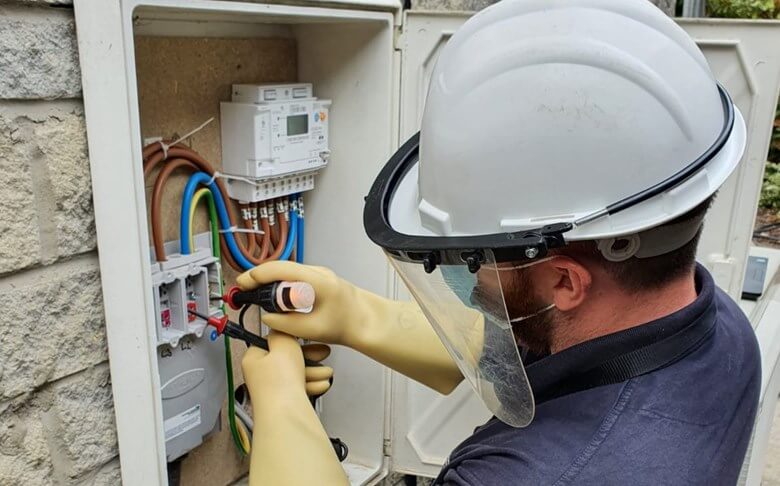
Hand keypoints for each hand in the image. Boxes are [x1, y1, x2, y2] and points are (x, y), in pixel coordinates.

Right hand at [237, 261, 377, 345]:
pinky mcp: (318, 279)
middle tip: (243, 290)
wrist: (366, 321)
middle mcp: (317, 272)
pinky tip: (272, 296)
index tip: (242, 284)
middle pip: (281, 268)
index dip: (257, 275)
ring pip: (287, 272)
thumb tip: (266, 317)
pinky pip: (294, 277)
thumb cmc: (346, 324)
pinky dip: (280, 284)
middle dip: (259, 277)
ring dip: (269, 280)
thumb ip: (285, 323)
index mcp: (316, 280)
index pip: (279, 270)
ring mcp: (318, 274)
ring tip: (253, 293)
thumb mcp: (312, 329)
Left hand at [242, 332, 333, 410]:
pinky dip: (311, 384)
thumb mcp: (284, 344)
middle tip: (323, 353)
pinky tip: (322, 384)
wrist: (286, 413)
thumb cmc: (280, 383)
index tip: (306, 337)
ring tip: (327, 372)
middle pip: (287, 358)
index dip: (291, 339)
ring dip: (314, 371)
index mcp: (254, 358)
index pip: (272, 342)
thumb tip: (280, 328)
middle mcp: (260, 374)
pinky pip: (299, 387)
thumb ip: (283, 332)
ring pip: (295, 373)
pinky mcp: (283, 401)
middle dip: (309, 357)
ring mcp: (271, 389)